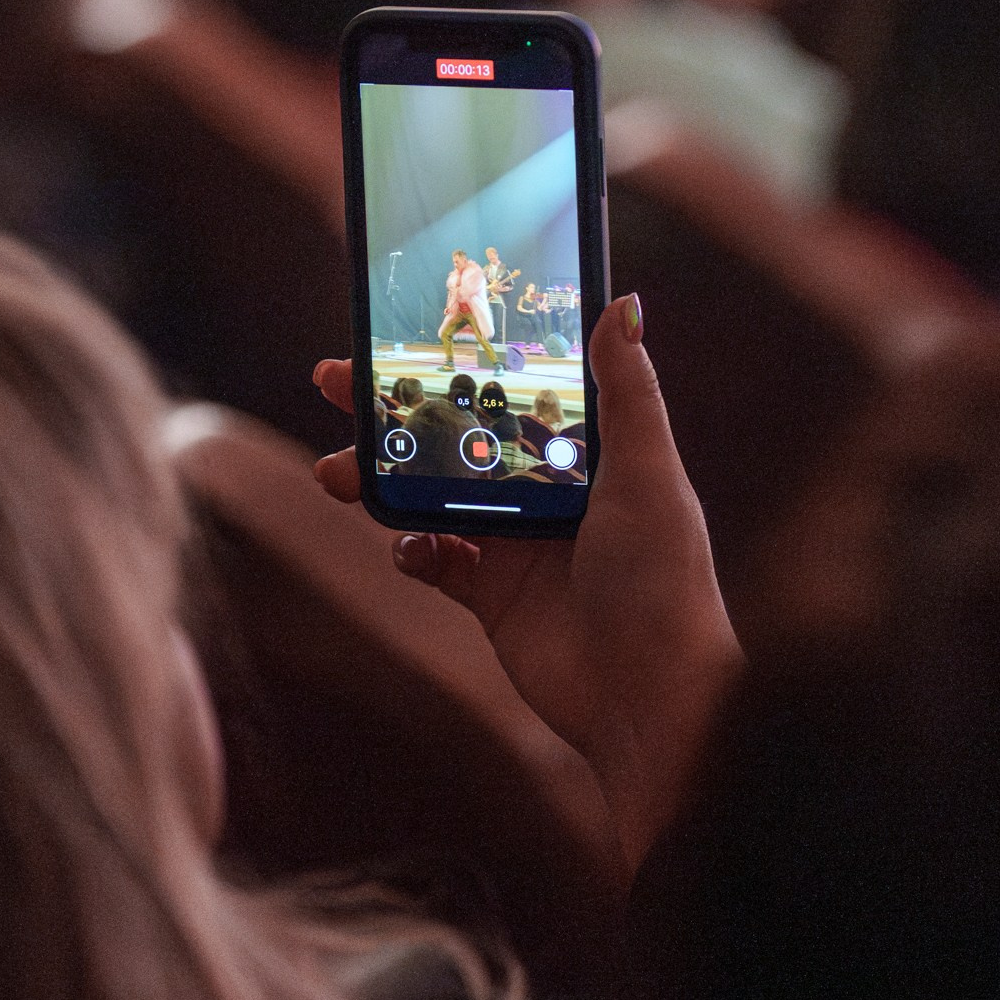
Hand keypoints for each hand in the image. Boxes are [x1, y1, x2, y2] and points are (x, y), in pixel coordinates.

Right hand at [312, 294, 741, 870]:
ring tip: (337, 471)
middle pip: (457, 435)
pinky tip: (410, 547)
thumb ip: (627, 392)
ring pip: (430, 494)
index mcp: (585, 454)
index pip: (510, 388)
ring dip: (382, 479)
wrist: (647, 698)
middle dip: (394, 410)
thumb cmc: (664, 581)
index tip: (405, 332)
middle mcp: (548, 492)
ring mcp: (516, 544)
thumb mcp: (646, 474)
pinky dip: (412, 549)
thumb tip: (624, 301)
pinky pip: (434, 561)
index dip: (458, 359)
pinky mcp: (492, 597)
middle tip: (334, 383)